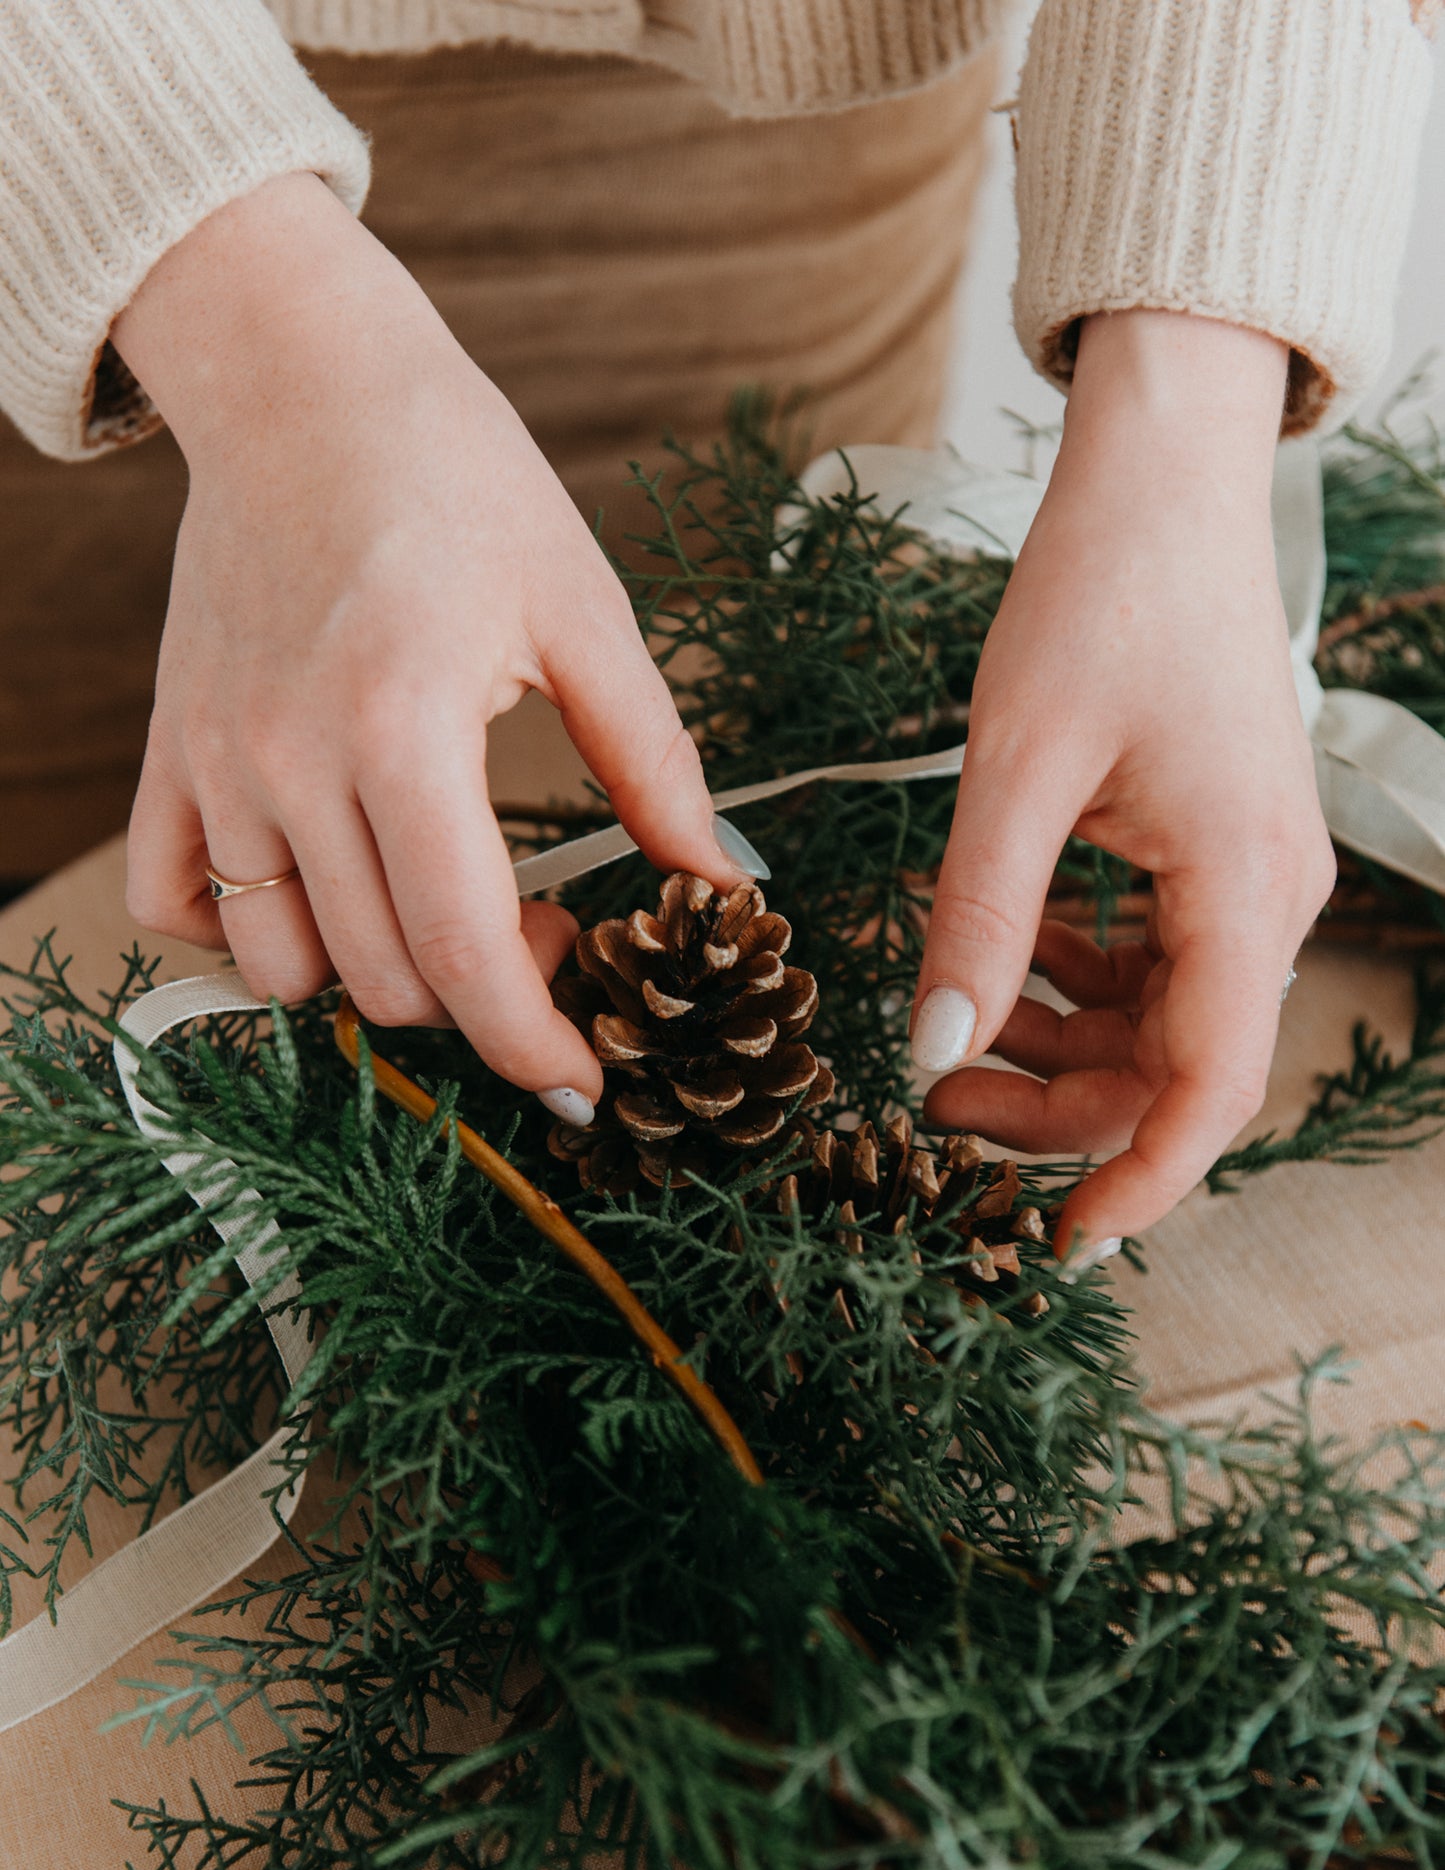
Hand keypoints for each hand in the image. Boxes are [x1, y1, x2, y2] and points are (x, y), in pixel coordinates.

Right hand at [113, 173, 742, 1119]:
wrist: (304, 377)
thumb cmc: (458, 476)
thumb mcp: (584, 607)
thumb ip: (654, 760)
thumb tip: (721, 882)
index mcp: (406, 724)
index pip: (463, 949)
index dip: (532, 1043)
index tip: (586, 1083)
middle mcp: (291, 761)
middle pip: (384, 980)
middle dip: (485, 1000)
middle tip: (552, 928)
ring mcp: (218, 761)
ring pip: (282, 970)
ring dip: (375, 979)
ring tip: (442, 906)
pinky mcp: (172, 747)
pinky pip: (172, 904)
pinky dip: (244, 938)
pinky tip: (324, 895)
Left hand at [909, 312, 1336, 1259]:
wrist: (1163, 483)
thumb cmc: (1100, 596)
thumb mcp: (1016, 768)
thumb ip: (978, 921)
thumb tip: (929, 1055)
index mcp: (1243, 887)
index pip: (1208, 1087)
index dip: (1136, 1180)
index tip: (1059, 1245)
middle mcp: (1270, 897)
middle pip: (1175, 1068)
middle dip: (1058, 1106)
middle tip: (934, 1100)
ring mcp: (1251, 877)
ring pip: (1161, 1025)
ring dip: (1061, 1046)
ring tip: (951, 1026)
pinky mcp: (1216, 853)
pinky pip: (1154, 964)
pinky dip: (1077, 982)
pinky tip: (1008, 954)